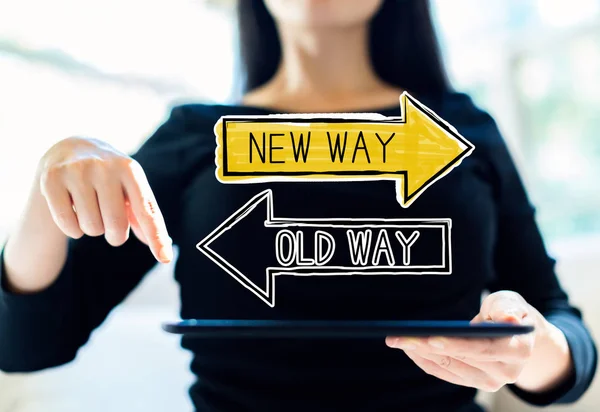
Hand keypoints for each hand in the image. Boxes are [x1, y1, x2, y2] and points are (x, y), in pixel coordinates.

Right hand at [38, 137, 172, 262]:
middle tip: (110, 223)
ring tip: (90, 209)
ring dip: (92, 229)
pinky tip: (73, 212)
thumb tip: (164, 251)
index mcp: (130, 170)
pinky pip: (67, 224)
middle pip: (116, 226)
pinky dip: (73, 229)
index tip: (165, 259)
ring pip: (91, 228)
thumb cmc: (110, 177)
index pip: (146, 211)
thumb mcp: (130, 189)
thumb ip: (144, 216)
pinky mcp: (52, 178)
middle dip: (115, 235)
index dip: (156, 236)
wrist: (72, 147)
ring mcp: (77, 170)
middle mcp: (105, 167)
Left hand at [386, 291, 566, 392]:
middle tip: (399, 336)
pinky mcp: (475, 383)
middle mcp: (506, 372)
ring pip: (448, 368)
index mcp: (518, 350)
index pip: (483, 349)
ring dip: (420, 354)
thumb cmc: (509, 311)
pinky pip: (445, 373)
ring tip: (397, 340)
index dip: (457, 345)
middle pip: (460, 359)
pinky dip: (425, 361)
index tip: (430, 337)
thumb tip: (508, 318)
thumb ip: (508, 307)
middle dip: (426, 346)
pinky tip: (409, 348)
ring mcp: (490, 381)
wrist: (518, 335)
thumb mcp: (512, 302)